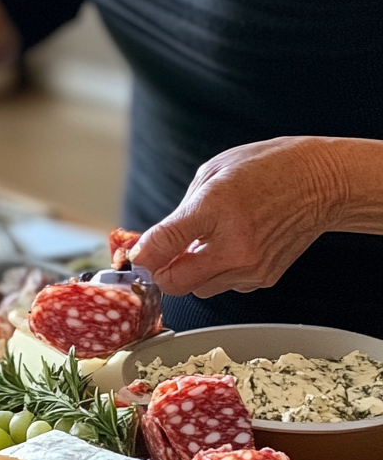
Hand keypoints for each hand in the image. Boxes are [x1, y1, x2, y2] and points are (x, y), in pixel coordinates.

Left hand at [130, 136, 341, 297]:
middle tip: (164, 257)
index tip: (135, 258)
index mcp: (215, 208)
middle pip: (174, 283)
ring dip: (191, 273)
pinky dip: (218, 273)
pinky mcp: (263, 279)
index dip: (140, 256)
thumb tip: (151, 245)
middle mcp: (233, 244)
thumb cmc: (267, 170)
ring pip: (197, 289)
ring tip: (208, 244)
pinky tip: (232, 248)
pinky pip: (223, 286)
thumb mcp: (212, 175)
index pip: (162, 245)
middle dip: (162, 273)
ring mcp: (250, 266)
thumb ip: (179, 214)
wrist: (323, 182)